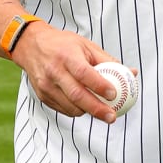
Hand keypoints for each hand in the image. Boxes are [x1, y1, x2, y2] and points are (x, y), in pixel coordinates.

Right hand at [11, 24, 127, 122]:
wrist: (30, 46)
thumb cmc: (63, 45)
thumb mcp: (86, 46)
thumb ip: (108, 61)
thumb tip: (131, 73)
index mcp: (67, 56)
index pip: (84, 73)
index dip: (100, 86)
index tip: (115, 95)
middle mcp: (54, 71)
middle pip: (77, 95)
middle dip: (97, 109)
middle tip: (112, 117)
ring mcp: (46, 85)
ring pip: (70, 107)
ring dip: (88, 112)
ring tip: (101, 111)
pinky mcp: (42, 95)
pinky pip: (63, 109)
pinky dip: (76, 110)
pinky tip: (84, 106)